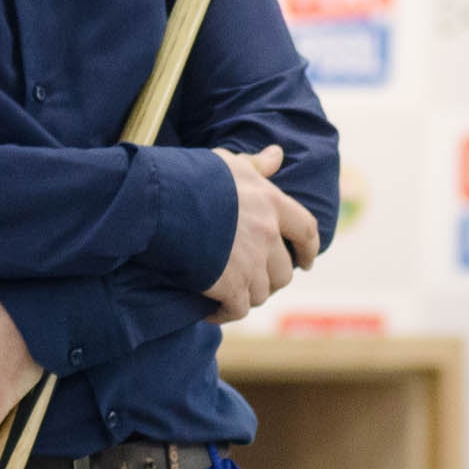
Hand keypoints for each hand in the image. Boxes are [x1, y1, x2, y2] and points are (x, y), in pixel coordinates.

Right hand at [204, 143, 320, 323]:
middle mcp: (267, 234)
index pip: (306, 230)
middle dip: (270, 279)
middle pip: (283, 271)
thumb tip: (277, 155)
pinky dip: (224, 313)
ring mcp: (251, 262)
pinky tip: (210, 310)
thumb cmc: (189, 177)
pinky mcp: (230, 285)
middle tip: (253, 281)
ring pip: (261, 293)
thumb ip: (255, 165)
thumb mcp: (226, 163)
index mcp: (270, 203)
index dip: (309, 249)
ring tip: (227, 295)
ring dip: (246, 296)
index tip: (308, 262)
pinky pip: (236, 309)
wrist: (159, 202)